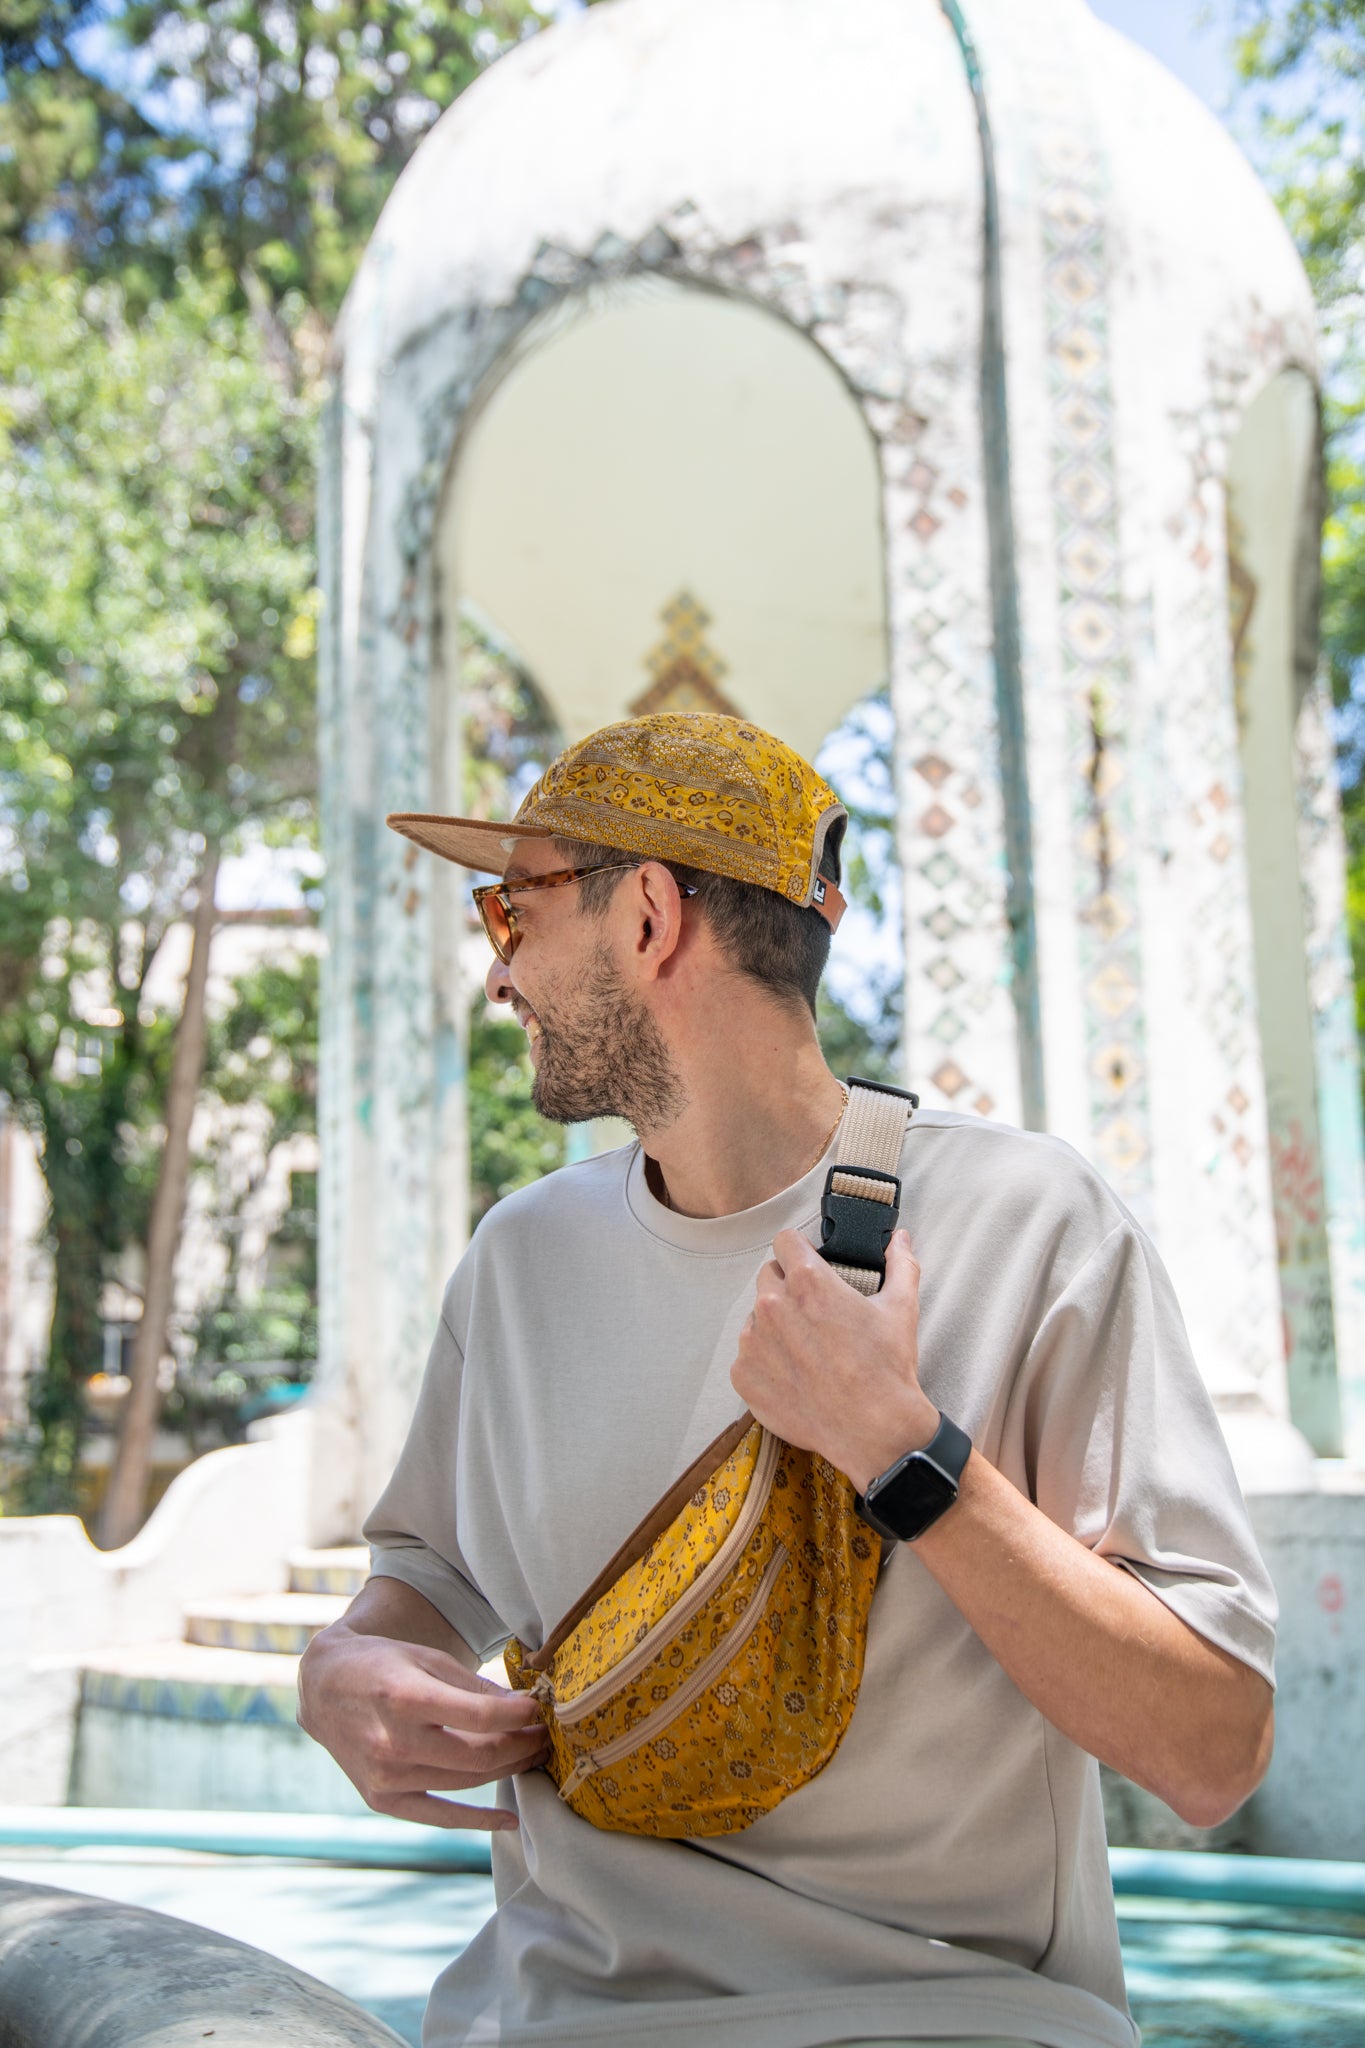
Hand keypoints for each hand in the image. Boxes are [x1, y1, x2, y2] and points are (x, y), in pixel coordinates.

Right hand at [297, 1625, 548, 1830]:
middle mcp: (393, 1743)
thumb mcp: (426, 1659)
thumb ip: (473, 1686)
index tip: (540, 1707)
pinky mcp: (382, 1800)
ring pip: (466, 1783)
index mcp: (405, 1698)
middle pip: (479, 1755)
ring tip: (533, 1756)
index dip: (520, 1714)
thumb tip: (523, 1706)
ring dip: (508, 1770)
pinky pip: (439, 1817)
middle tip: (547, 1735)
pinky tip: (509, 1818)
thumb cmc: (381, 1665)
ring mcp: (386, 1778)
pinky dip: (477, 1821)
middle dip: (522, 1745)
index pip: (481, 1715)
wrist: (324, 1689)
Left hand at [731, 1228, 937, 1490]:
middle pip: (768, 1276)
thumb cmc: (887, 1369)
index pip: (784, 1241)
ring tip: (806, 1349)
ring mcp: (753, 1342)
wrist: (874, 1431)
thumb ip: (900, 1265)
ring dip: (775, 1325)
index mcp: (807, 1282)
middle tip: (814, 1312)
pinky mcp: (744, 1376)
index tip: (810, 1265)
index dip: (800, 1251)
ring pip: (756, 1317)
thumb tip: (901, 1238)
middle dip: (788, 1286)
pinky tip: (794, 1375)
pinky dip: (766, 1361)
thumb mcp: (901, 1309)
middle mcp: (773, 1306)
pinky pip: (748, 1355)